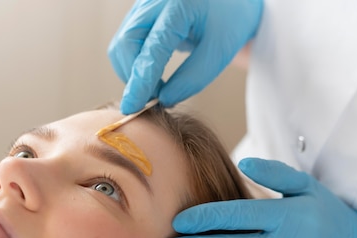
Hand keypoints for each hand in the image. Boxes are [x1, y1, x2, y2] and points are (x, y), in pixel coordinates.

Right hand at [108, 0, 262, 113]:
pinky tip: (152, 71)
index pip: (151, 50)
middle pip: (126, 44)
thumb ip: (192, 78)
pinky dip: (135, 60)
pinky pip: (127, 39)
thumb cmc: (231, 20)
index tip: (132, 107)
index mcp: (178, 6)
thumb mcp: (219, 52)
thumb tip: (164, 99)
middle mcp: (155, 1)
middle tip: (154, 97)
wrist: (233, 0)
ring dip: (132, 70)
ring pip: (122, 43)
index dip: (140, 82)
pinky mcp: (142, 11)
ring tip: (156, 85)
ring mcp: (145, 3)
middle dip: (133, 77)